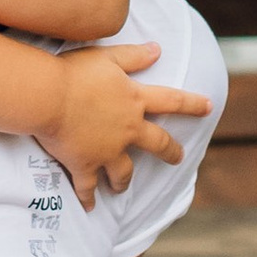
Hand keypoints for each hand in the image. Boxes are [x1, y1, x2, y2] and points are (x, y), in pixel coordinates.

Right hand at [37, 41, 207, 207]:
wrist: (47, 97)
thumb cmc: (74, 72)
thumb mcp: (107, 57)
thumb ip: (133, 56)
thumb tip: (158, 49)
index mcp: (135, 101)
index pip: (172, 101)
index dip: (192, 103)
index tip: (208, 107)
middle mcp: (127, 129)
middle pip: (157, 144)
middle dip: (170, 152)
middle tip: (177, 159)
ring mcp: (107, 151)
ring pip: (123, 172)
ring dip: (123, 181)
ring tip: (122, 188)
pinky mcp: (85, 165)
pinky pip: (88, 187)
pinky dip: (88, 198)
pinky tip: (89, 208)